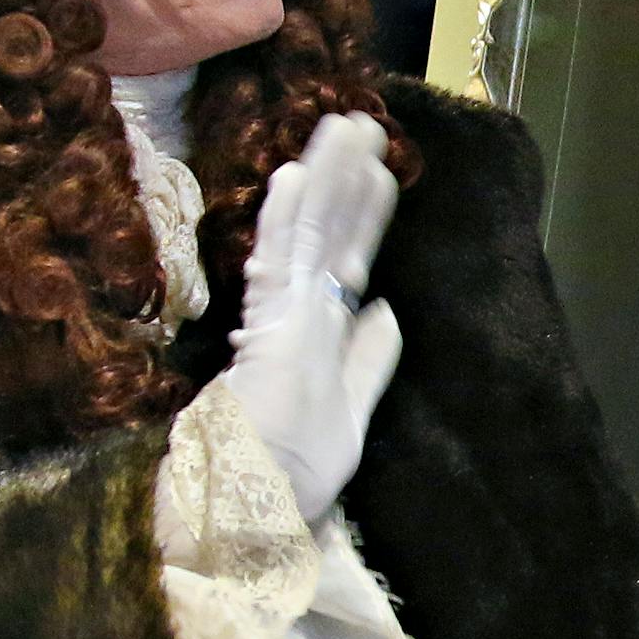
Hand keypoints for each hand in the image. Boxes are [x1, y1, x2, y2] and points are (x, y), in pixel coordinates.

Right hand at [221, 112, 403, 522]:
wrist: (249, 516)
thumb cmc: (290, 477)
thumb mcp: (352, 415)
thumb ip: (369, 360)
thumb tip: (389, 307)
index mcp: (314, 336)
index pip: (345, 262)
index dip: (365, 216)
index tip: (382, 171)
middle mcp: (295, 317)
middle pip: (326, 234)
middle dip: (345, 178)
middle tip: (362, 121)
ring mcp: (277, 321)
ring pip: (304, 235)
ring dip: (324, 178)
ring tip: (343, 127)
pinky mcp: (264, 335)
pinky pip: (275, 267)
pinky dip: (286, 222)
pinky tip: (293, 178)